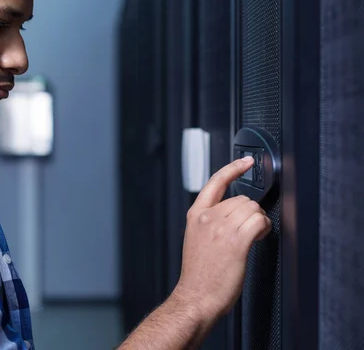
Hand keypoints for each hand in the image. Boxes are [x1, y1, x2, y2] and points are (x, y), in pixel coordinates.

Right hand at [173, 156, 271, 320]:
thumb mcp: (196, 239)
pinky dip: (263, 228)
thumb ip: (209, 222)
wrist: (196, 296)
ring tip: (251, 237)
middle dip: (249, 212)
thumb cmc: (198, 274)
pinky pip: (258, 221)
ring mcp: (221, 228)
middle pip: (241, 198)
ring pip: (251, 208)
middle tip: (248, 230)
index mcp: (195, 216)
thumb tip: (232, 215)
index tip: (244, 161)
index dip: (233, 168)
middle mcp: (207, 218)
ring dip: (257, 220)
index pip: (215, 183)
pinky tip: (257, 237)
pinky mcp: (236, 241)